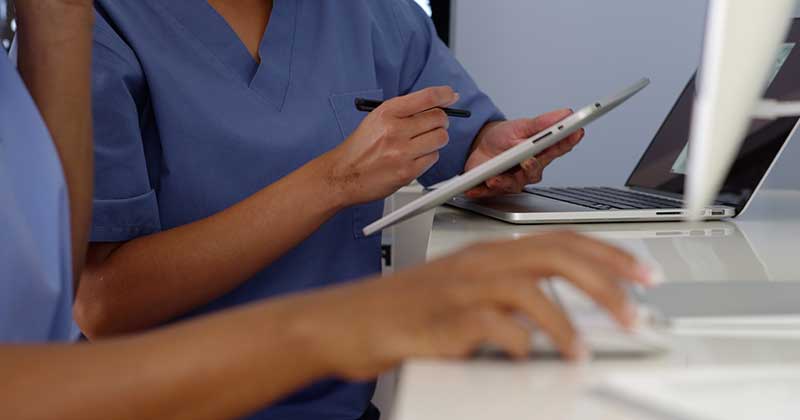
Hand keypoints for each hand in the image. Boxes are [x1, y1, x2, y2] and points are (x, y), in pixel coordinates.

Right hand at [288, 231, 653, 380]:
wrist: (344, 321)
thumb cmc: (401, 310)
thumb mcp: (460, 292)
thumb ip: (506, 296)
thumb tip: (554, 316)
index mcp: (486, 253)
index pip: (558, 239)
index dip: (606, 254)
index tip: (640, 273)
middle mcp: (478, 264)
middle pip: (555, 255)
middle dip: (605, 281)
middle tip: (634, 309)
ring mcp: (460, 289)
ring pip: (531, 288)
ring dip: (566, 322)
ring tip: (583, 351)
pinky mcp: (442, 320)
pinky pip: (495, 327)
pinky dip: (521, 344)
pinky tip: (531, 359)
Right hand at [321, 86, 457, 205]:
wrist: (343, 174)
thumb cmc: (361, 147)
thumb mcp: (377, 118)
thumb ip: (405, 110)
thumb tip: (436, 102)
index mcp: (387, 112)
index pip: (427, 97)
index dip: (444, 95)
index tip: (451, 96)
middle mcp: (395, 130)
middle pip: (439, 118)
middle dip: (440, 121)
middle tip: (432, 125)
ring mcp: (402, 152)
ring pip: (440, 138)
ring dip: (436, 140)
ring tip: (421, 143)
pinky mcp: (407, 171)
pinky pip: (433, 158)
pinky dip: (428, 156)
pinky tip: (414, 157)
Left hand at [464, 110, 584, 197]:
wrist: (479, 146)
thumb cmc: (504, 138)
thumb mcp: (522, 126)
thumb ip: (542, 123)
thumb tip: (565, 114)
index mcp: (540, 152)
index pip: (558, 148)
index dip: (568, 141)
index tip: (575, 132)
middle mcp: (530, 169)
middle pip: (535, 170)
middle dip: (532, 166)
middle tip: (528, 161)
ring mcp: (514, 180)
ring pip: (514, 184)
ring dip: (504, 181)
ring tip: (494, 177)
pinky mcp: (496, 188)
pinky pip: (490, 192)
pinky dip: (482, 190)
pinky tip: (476, 188)